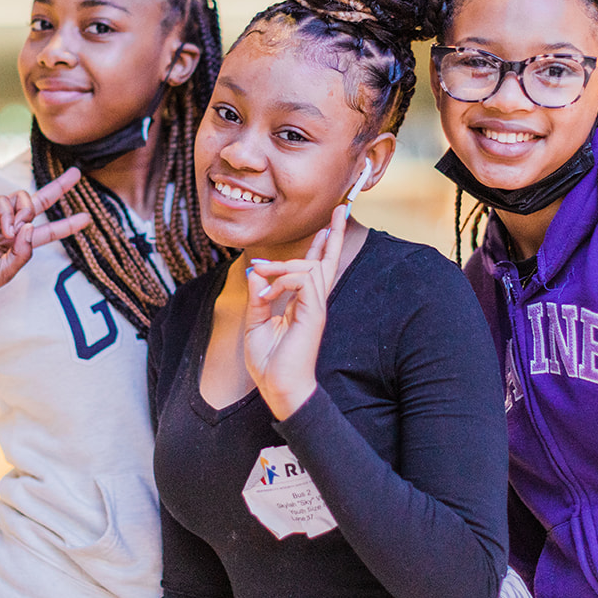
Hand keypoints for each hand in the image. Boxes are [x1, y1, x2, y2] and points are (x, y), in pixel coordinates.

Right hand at [0, 167, 90, 303]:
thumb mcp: (7, 271)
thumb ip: (24, 252)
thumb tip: (31, 226)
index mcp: (19, 244)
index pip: (48, 231)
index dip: (67, 225)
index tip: (86, 218)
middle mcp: (10, 227)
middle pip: (39, 203)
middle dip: (58, 188)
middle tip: (76, 174)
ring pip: (23, 200)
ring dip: (25, 214)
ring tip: (12, 234)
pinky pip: (4, 202)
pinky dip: (10, 213)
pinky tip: (5, 229)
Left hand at [241, 202, 348, 419]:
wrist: (279, 389)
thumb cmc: (269, 364)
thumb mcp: (256, 324)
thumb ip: (259, 297)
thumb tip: (256, 271)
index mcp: (303, 304)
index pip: (314, 268)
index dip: (320, 246)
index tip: (325, 226)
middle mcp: (314, 302)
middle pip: (328, 261)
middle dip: (334, 234)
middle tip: (341, 208)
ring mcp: (316, 307)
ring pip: (309, 266)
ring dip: (280, 265)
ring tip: (261, 273)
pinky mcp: (313, 313)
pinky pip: (302, 279)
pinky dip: (281, 280)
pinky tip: (267, 294)